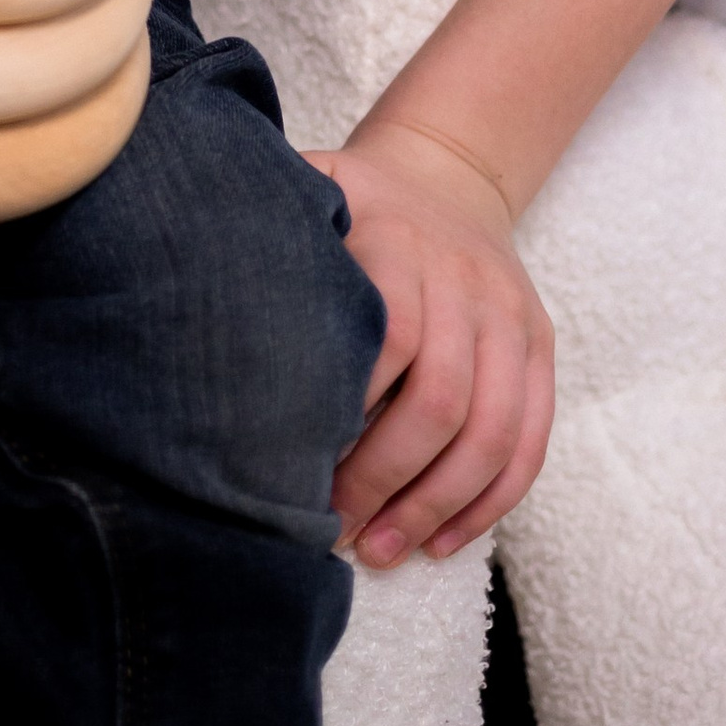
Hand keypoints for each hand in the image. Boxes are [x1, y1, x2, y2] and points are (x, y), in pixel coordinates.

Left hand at [309, 121, 555, 562]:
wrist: (447, 174)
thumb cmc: (352, 205)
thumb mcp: (308, 195)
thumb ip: (269, 235)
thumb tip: (183, 291)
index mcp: (400, 239)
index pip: (391, 336)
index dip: (348, 412)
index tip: (296, 465)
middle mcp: (467, 277)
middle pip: (441, 399)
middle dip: (386, 479)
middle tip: (336, 530)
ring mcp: (512, 315)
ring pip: (493, 432)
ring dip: (437, 506)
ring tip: (383, 551)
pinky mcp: (541, 347)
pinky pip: (531, 439)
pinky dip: (490, 502)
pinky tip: (444, 541)